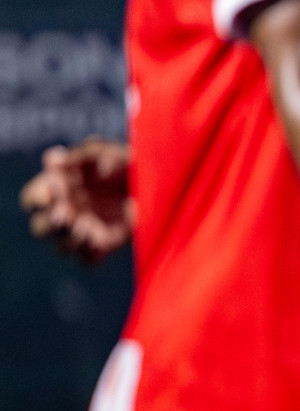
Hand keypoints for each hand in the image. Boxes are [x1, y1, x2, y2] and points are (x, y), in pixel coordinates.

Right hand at [19, 138, 133, 264]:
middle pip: (41, 228)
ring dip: (71, 239)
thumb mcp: (106, 151)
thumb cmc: (124, 162)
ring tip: (87, 226)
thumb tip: (53, 159)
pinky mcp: (104, 245)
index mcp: (58, 190)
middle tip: (67, 213)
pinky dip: (91, 252)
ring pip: (62, 248)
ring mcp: (84, 231)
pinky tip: (102, 239)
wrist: (155, 180)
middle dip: (51, 222)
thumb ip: (81, 154)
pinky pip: (87, 260)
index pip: (32, 199)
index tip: (59, 185)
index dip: (40, 195)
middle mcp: (66, 213)